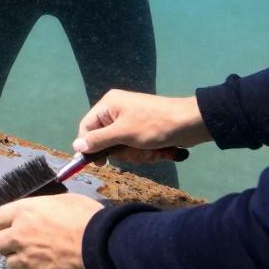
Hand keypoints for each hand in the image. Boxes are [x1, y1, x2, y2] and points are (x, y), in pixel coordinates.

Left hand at [0, 194, 102, 268]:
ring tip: (42, 259)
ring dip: (23, 262)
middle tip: (27, 245)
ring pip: (12, 264)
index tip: (15, 227)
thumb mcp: (62, 202)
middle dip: (11, 245)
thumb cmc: (86, 217)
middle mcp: (19, 235)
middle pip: (0, 244)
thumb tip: (43, 216)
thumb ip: (43, 211)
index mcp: (23, 212)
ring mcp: (27, 259)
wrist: (102, 244)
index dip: (6, 224)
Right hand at [73, 90, 209, 164]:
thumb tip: (76, 147)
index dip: (89, 146)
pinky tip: (159, 152)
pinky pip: (136, 147)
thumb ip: (98, 141)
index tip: (98, 163)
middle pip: (105, 140)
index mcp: (108, 105)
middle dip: (122, 152)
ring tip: (151, 152)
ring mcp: (132, 121)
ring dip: (136, 155)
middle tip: (134, 152)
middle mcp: (117, 111)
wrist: (192, 123)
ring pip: (122, 147)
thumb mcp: (123, 134)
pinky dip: (146, 153)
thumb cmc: (154, 125)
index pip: (87, 127)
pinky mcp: (144, 131)